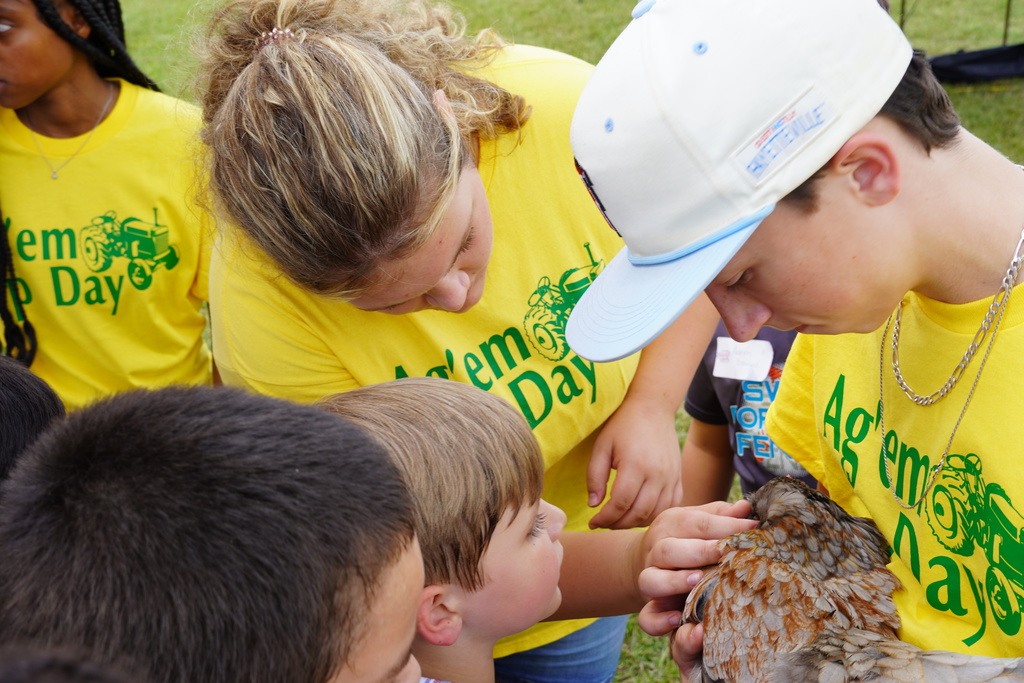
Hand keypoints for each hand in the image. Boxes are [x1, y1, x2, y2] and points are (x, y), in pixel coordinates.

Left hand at [587, 397, 682, 528]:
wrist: (652, 408)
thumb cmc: (623, 425)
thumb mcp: (601, 446)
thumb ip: (594, 476)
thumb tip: (593, 505)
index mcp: (636, 466)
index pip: (620, 504)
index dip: (604, 518)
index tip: (592, 522)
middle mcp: (657, 475)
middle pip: (638, 513)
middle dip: (617, 524)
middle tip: (603, 523)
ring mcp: (671, 478)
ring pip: (655, 514)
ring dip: (635, 522)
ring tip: (619, 519)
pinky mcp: (678, 478)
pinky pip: (670, 506)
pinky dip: (655, 515)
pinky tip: (639, 513)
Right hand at [635, 500, 754, 673]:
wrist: (650, 557)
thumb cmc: (687, 537)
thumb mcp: (699, 520)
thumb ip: (721, 515)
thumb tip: (745, 508)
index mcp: (670, 524)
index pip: (696, 522)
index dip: (725, 525)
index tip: (753, 530)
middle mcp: (656, 550)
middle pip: (668, 550)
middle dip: (699, 551)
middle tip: (724, 553)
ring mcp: (650, 578)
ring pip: (650, 580)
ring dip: (674, 581)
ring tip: (698, 580)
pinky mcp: (649, 605)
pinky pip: (647, 617)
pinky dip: (659, 620)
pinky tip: (678, 620)